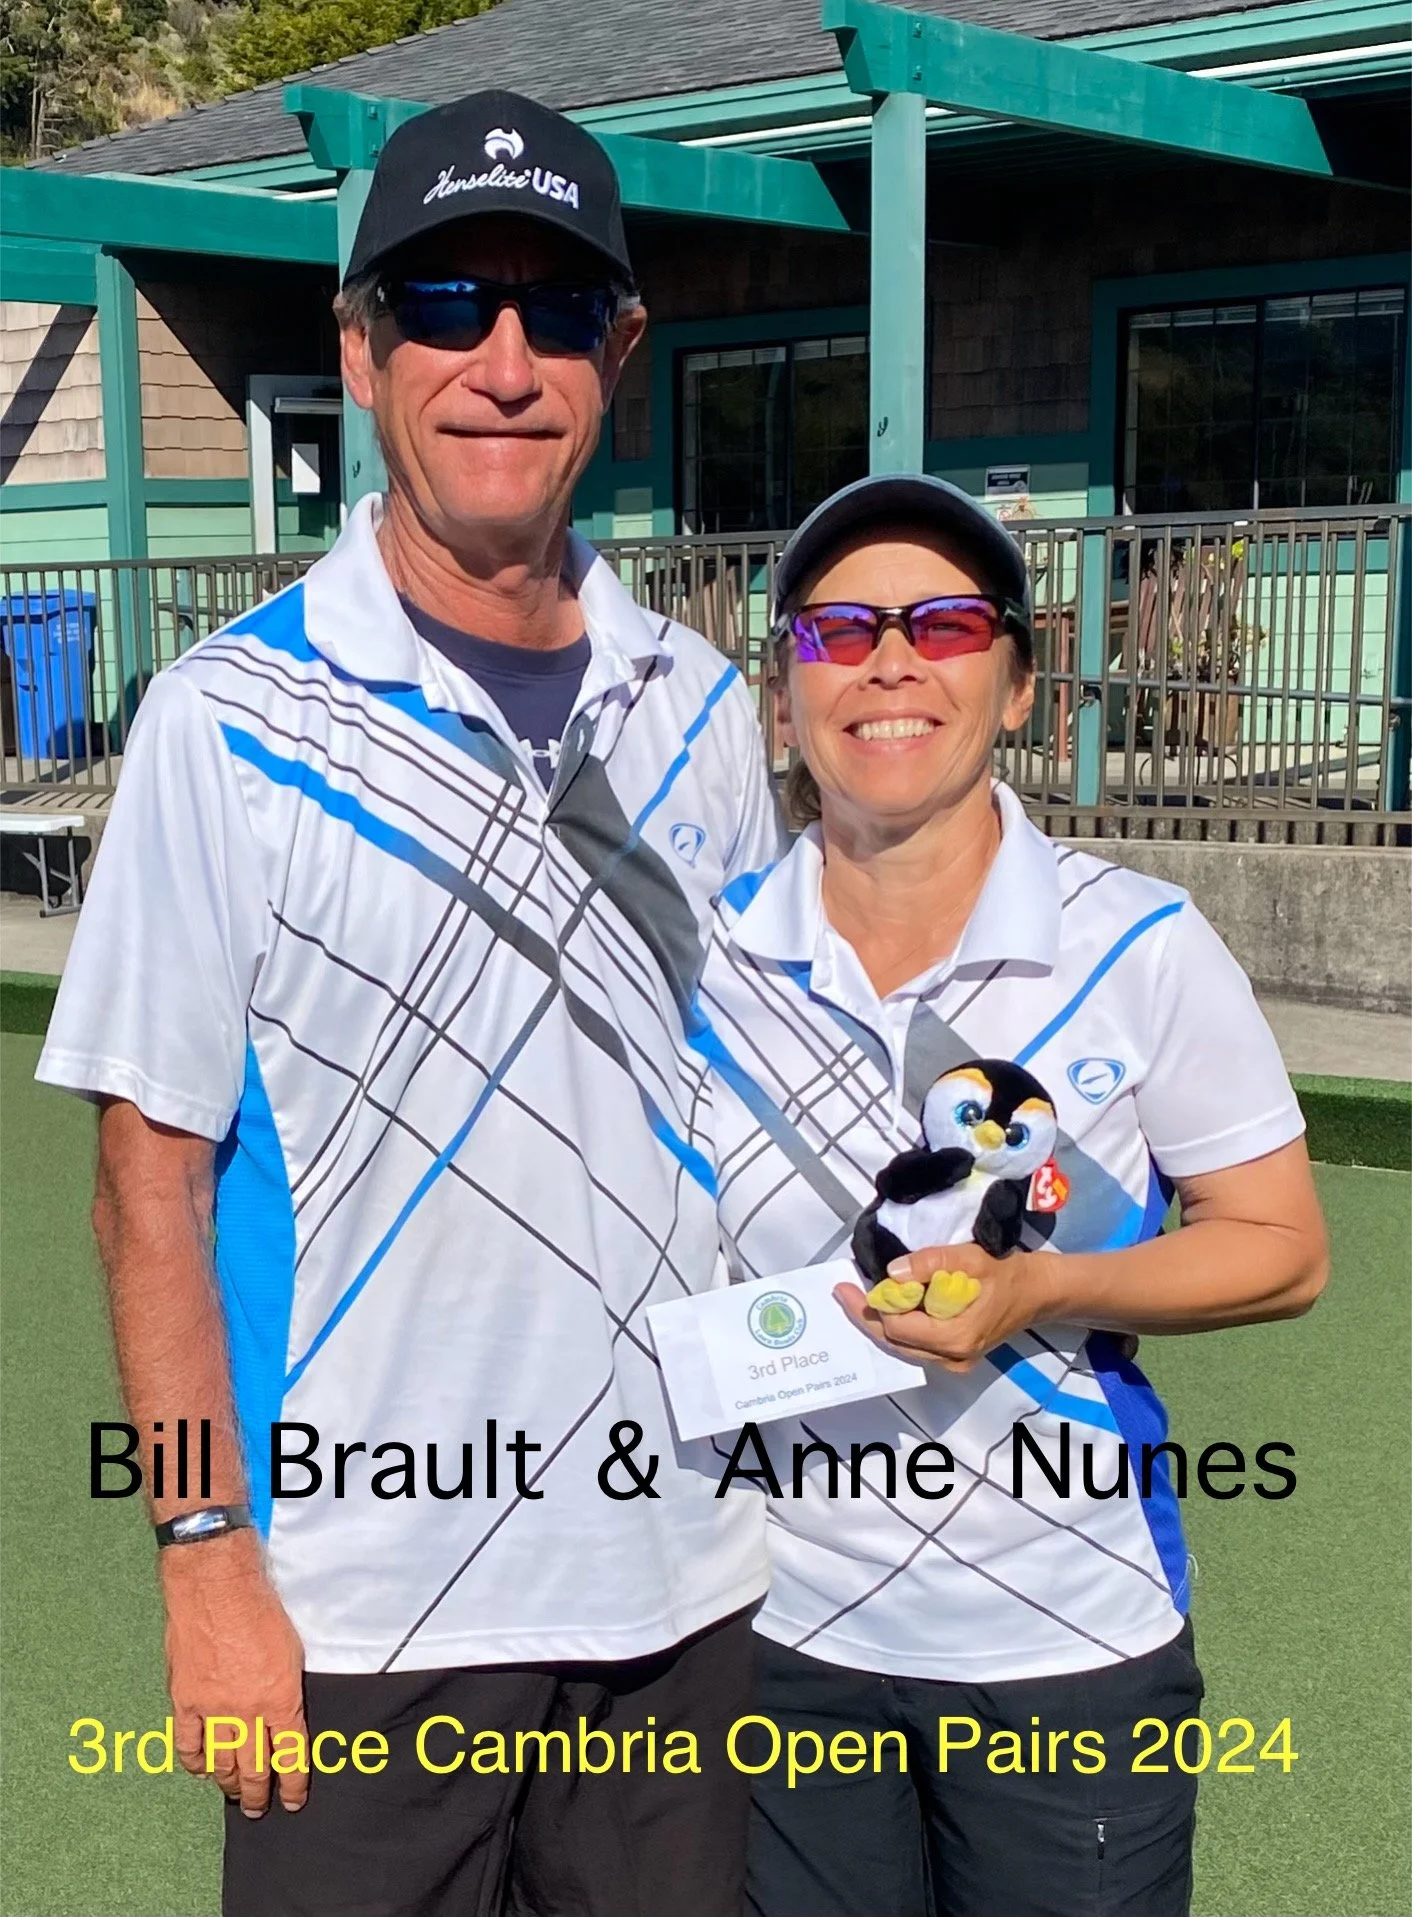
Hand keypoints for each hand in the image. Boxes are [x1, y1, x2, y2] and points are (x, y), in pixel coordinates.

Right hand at [161, 1529, 307, 1816]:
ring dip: (227, 1783)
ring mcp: (212, 1710)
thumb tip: (285, 1716)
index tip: (294, 1800)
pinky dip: (195, 1762)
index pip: (290, 1755)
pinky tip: (201, 1769)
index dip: (293, 1783)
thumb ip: (288, 1689)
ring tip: (232, 1794)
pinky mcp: (184, 1701)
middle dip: (257, 1794)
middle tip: (258, 1807)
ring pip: (220, 1763)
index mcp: (280, 1698)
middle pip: (253, 1768)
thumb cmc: (261, 1608)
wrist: (216, 1586)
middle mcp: (247, 1711)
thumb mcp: (292, 1649)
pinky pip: (188, 1745)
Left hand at [834, 1241, 1058, 1372]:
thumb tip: (892, 1274)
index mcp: (954, 1339)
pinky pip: (917, 1343)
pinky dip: (899, 1324)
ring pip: (904, 1345)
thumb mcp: (970, 1259)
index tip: (851, 1283)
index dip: (872, 1306)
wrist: (1041, 1292)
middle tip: (842, 1292)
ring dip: (881, 1320)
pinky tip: (887, 1305)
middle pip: (895, 1342)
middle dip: (868, 1316)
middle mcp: (952, 1359)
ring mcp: (954, 1362)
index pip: (898, 1328)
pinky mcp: (956, 1355)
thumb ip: (931, 1264)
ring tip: (858, 1296)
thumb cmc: (1007, 1273)